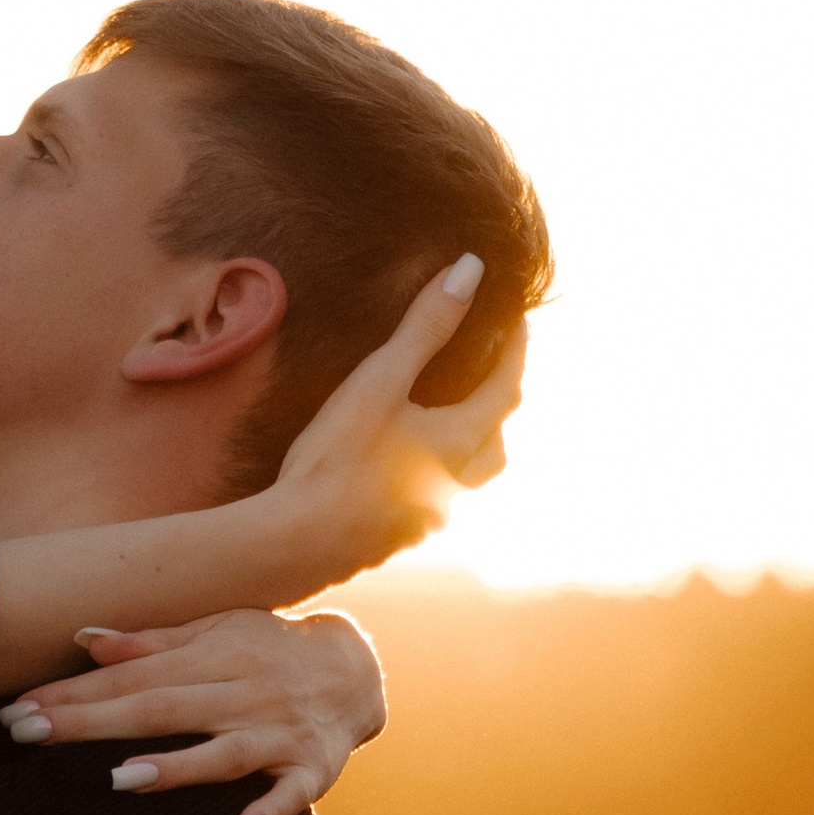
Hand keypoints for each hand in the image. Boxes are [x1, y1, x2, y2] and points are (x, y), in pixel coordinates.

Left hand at [3, 609, 386, 814]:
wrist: (359, 669)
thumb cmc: (267, 649)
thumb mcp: (215, 632)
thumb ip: (152, 642)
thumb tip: (84, 639)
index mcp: (214, 655)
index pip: (132, 677)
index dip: (75, 693)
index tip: (20, 710)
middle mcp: (243, 692)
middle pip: (161, 709)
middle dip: (92, 723)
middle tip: (27, 735)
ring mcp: (278, 732)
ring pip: (223, 753)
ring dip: (176, 768)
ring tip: (119, 779)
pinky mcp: (313, 768)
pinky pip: (293, 794)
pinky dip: (271, 812)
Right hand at [273, 260, 526, 580]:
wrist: (296, 543)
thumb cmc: (336, 460)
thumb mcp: (379, 381)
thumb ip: (426, 326)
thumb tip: (472, 270)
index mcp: (460, 442)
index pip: (508, 387)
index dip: (516, 349)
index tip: (517, 317)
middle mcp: (455, 484)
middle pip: (497, 441)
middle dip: (498, 403)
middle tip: (488, 369)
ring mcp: (428, 516)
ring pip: (469, 475)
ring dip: (470, 444)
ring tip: (448, 419)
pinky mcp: (399, 536)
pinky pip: (432, 496)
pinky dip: (432, 470)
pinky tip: (400, 464)